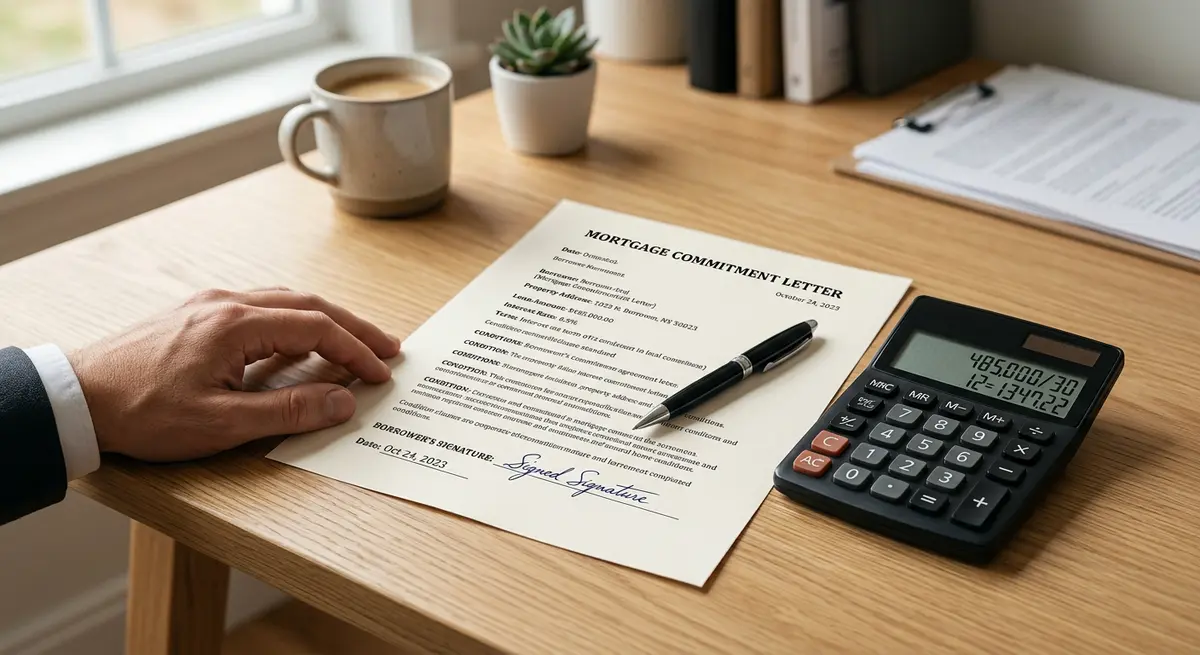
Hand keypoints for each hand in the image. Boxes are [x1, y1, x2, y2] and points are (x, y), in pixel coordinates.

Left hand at [67, 287, 401, 461]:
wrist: (77, 398)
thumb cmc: (142, 412)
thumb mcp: (221, 423)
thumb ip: (289, 410)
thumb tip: (342, 401)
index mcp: (236, 325)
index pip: (316, 328)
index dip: (355, 350)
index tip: (381, 371)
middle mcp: (226, 304)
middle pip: (308, 305)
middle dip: (352, 327)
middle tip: (387, 347)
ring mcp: (209, 306)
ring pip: (284, 302)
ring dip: (324, 321)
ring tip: (352, 343)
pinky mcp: (195, 316)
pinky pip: (260, 309)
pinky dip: (293, 322)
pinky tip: (297, 343)